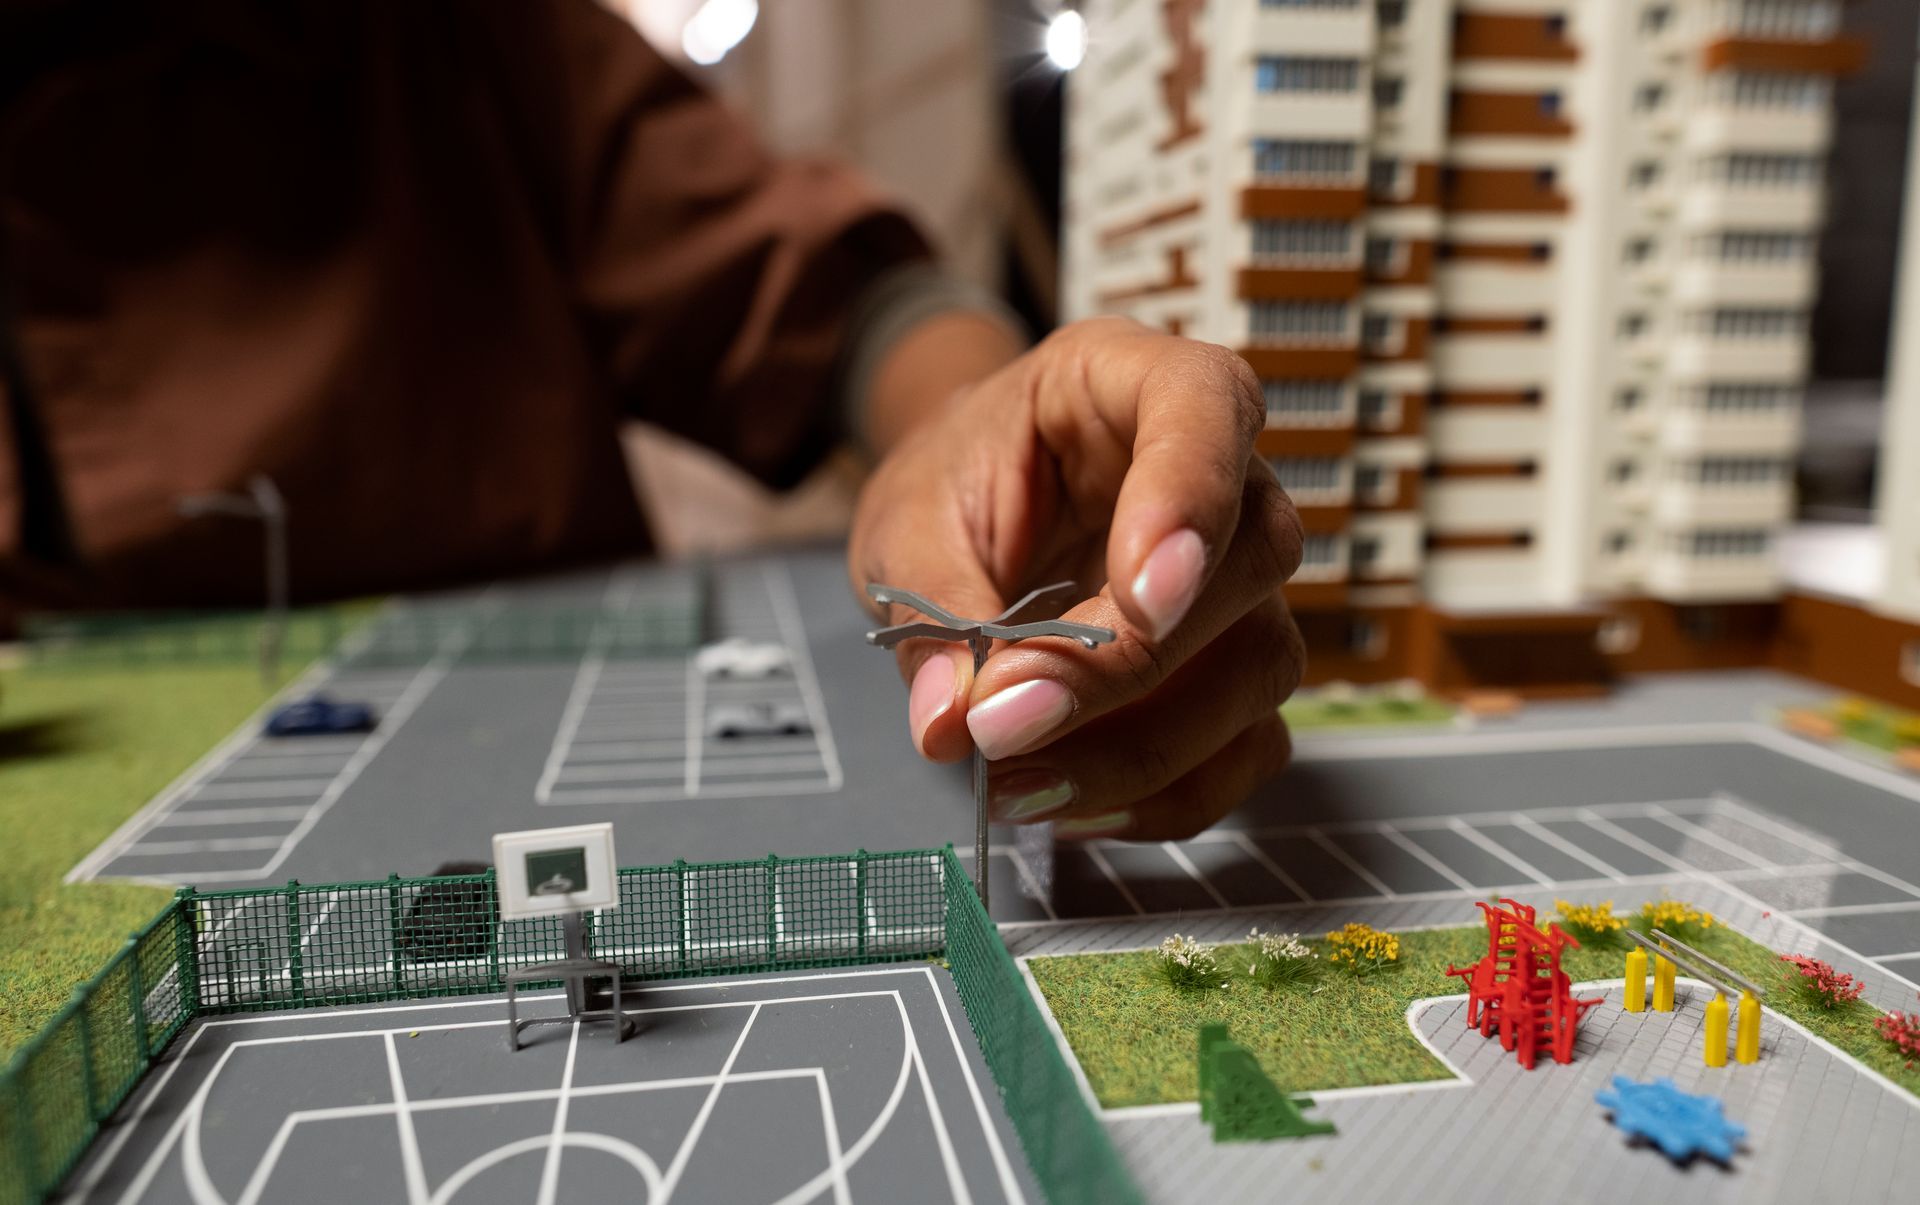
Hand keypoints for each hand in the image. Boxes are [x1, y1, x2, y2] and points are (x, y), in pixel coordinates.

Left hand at [848, 317, 1305, 840]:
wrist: (964, 512)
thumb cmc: (951, 486)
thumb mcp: (906, 526)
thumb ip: (929, 609)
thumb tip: (950, 721)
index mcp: (1135, 383)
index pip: (1209, 407)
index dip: (1191, 500)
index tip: (1143, 599)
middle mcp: (1221, 472)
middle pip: (1252, 559)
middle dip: (1133, 662)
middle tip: (1008, 721)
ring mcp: (1242, 577)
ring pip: (1262, 666)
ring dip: (1146, 747)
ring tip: (1021, 783)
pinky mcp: (1235, 666)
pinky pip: (1247, 746)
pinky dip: (1169, 794)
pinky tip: (1074, 803)